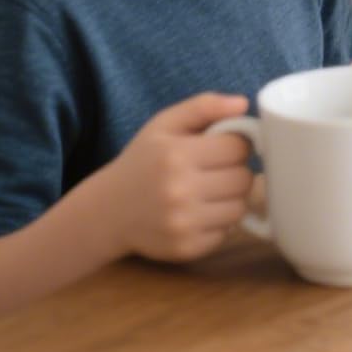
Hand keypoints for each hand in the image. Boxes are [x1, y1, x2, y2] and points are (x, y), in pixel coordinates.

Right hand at [103, 93, 254, 261]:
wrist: (106, 212)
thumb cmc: (142, 161)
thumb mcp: (164, 124)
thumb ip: (204, 106)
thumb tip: (242, 103)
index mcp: (177, 155)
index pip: (238, 148)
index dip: (236, 145)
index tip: (223, 147)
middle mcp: (180, 191)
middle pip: (244, 179)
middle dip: (235, 171)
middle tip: (216, 170)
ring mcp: (183, 224)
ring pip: (240, 208)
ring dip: (231, 198)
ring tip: (209, 191)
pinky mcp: (186, 248)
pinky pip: (226, 233)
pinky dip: (219, 223)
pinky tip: (198, 213)